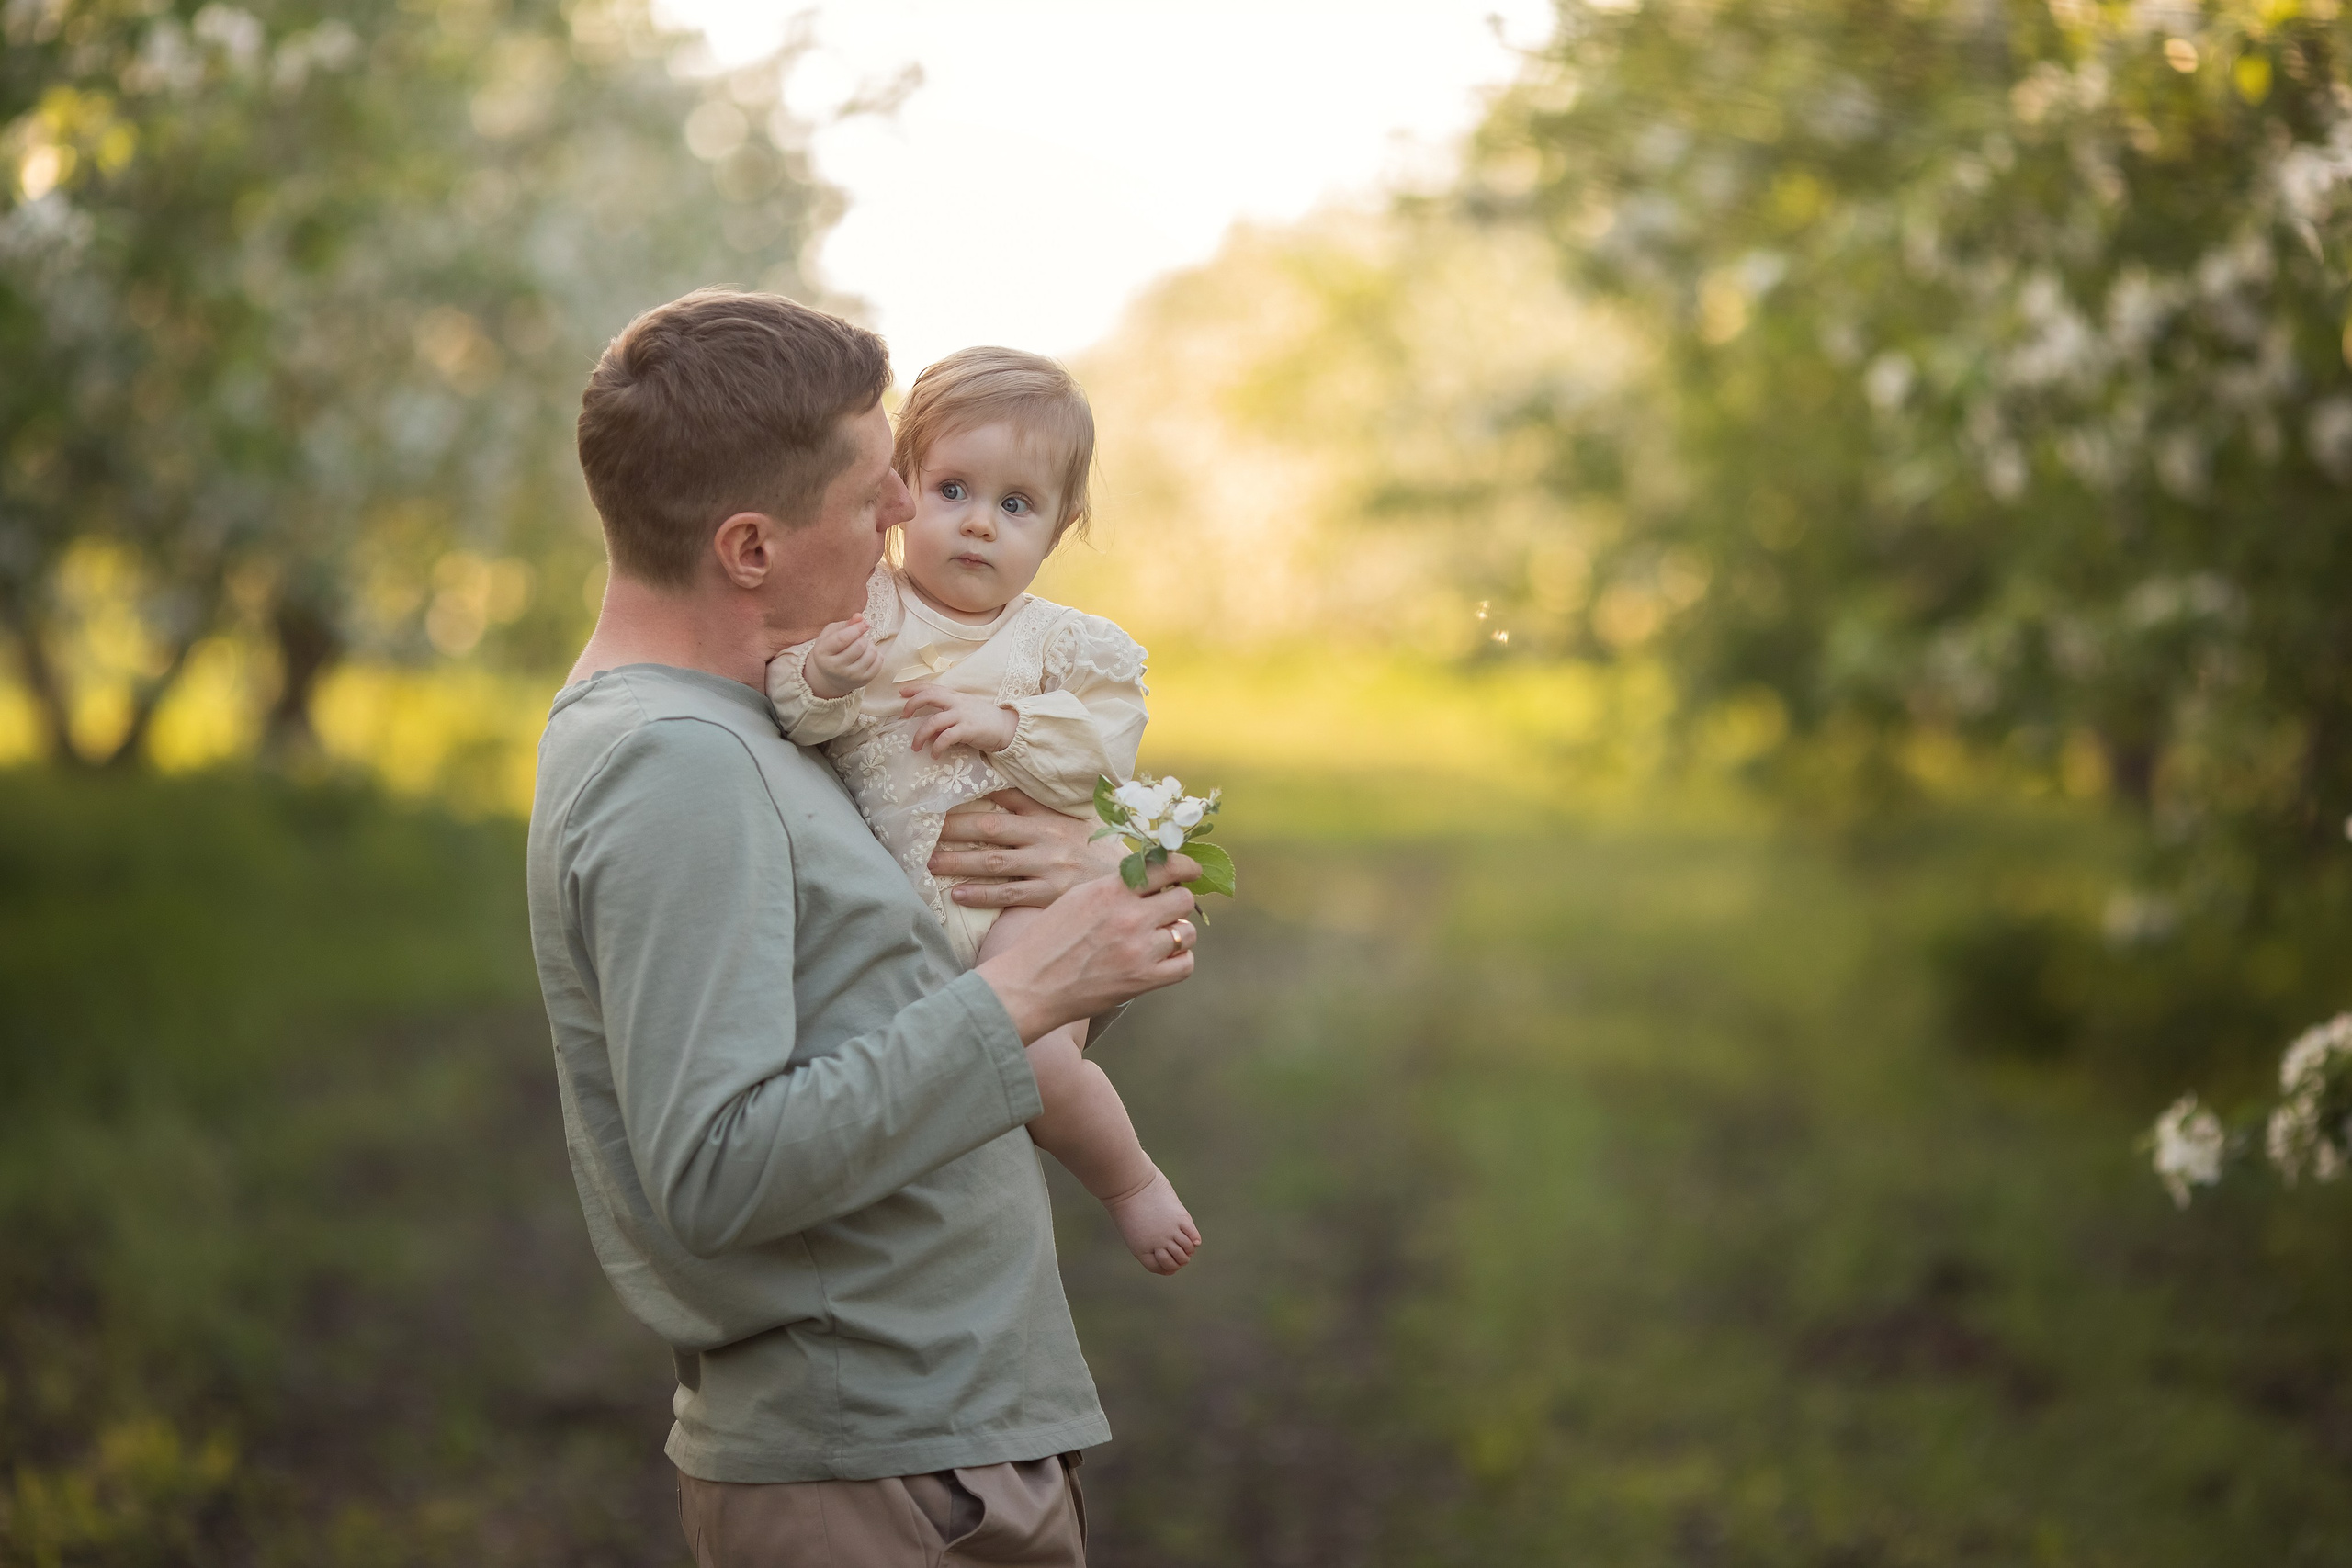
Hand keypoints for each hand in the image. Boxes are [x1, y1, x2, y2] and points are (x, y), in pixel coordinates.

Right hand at [805, 616, 882, 698]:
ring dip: (870, 645)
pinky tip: (868, 654)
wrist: (831, 676)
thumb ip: (845, 624)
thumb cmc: (831, 649)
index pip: (842, 639)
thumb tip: (859, 617)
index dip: (856, 628)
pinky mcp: (863, 681)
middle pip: (859, 646)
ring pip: (871, 654)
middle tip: (858, 637)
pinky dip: (877, 654)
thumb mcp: (831, 634)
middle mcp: (835, 668)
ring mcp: (850, 676)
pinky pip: (879, 662)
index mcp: (823, 653)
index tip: (865, 623)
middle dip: (862, 637)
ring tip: (862, 646)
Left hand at [901, 684, 1018, 755]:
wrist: (1006, 727)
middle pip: (929, 696)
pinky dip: (937, 747)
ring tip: (915, 747)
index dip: (915, 688)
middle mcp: (957, 702)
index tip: (901, 692)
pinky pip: (946, 738)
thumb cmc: (984, 720)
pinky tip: (934, 754)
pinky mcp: (967, 730)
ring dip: (920, 735)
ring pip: (933, 721)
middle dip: (913, 704)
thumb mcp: (965, 710)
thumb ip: (947, 715)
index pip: (932, 687)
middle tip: (904, 716)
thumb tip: (927, 729)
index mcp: (955, 696)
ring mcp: (962, 715)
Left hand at [931, 790, 1174, 907]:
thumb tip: (1001, 785)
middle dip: (953, 829)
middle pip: (990, 829)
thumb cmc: (1099, 850)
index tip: (942, 795)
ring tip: (929, 863)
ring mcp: (1046, 866)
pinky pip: (1008, 894)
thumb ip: (1040, 804)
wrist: (1136, 881)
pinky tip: (957, 893)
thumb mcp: (1075, 818)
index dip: (973, 795)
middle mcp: (1045, 837)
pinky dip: (981, 893)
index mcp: (1049, 815)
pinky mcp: (1049, 894)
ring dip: (958, 862)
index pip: (1005, 798)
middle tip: (920, 830)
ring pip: (993, 862)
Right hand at [976, 857, 1201, 1041]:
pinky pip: (1185, 965)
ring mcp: (1140, 950)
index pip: (1165, 867)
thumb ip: (1114, 887)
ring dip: (1178, 933)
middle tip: (1163, 910)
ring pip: (1188, 933)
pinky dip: (1179, 961)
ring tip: (1158, 937)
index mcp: (1110, 891)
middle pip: (1183, 900)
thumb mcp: (1077, 898)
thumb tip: (1150, 879)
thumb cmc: (1047, 940)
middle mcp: (1130, 917)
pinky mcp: (1144, 980)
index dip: (1185, 867)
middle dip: (1176, 903)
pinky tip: (1163, 959)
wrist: (1030, 985)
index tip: (1191, 872)